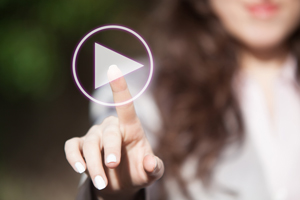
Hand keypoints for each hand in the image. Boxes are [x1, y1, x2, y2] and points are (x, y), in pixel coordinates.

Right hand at [64, 65, 163, 198]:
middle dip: (109, 149)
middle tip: (112, 166)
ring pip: (89, 144)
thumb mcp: (151, 172)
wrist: (121, 184)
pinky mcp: (80, 147)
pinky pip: (72, 147)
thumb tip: (150, 163)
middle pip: (107, 133)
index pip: (125, 105)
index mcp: (131, 128)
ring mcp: (94, 136)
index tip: (113, 68)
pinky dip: (73, 158)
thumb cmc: (138, 172)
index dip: (119, 87)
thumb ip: (154, 168)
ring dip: (93, 164)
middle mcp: (111, 128)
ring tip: (102, 183)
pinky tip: (80, 168)